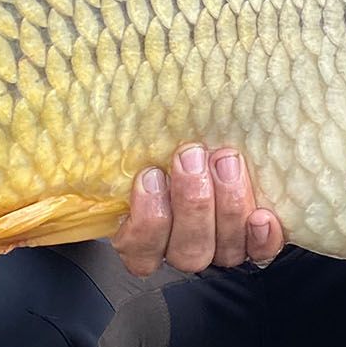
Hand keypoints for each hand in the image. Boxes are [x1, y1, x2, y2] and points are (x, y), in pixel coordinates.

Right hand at [112, 142, 286, 276]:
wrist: (218, 137)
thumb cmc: (173, 136)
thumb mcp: (144, 136)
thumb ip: (127, 138)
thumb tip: (83, 94)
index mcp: (145, 233)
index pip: (137, 250)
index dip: (145, 221)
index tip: (150, 176)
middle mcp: (183, 246)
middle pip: (187, 250)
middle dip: (191, 202)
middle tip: (192, 157)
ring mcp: (221, 247)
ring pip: (223, 251)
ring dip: (226, 206)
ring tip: (226, 162)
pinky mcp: (255, 241)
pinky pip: (260, 252)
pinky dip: (262, 238)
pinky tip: (263, 217)